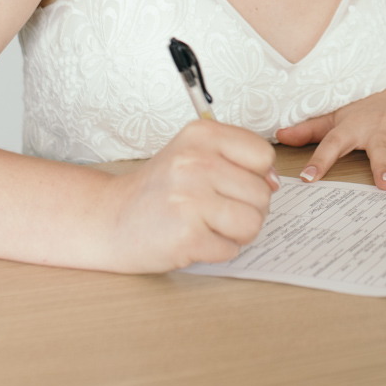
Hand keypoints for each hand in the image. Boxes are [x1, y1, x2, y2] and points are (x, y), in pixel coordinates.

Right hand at [107, 119, 278, 272]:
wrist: (110, 218)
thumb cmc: (160, 189)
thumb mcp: (194, 155)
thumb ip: (237, 160)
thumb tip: (274, 183)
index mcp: (201, 135)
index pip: (263, 155)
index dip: (256, 175)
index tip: (233, 183)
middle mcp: (195, 162)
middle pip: (262, 194)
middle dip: (246, 209)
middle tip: (214, 210)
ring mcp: (190, 198)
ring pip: (253, 223)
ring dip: (236, 232)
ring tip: (207, 225)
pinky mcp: (186, 235)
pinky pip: (231, 249)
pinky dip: (217, 250)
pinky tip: (193, 239)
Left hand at [275, 78, 385, 190]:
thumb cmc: (369, 107)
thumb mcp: (339, 115)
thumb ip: (312, 129)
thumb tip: (279, 136)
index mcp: (355, 127)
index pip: (333, 143)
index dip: (320, 160)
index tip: (308, 178)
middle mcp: (381, 128)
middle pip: (381, 149)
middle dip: (383, 166)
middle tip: (384, 185)